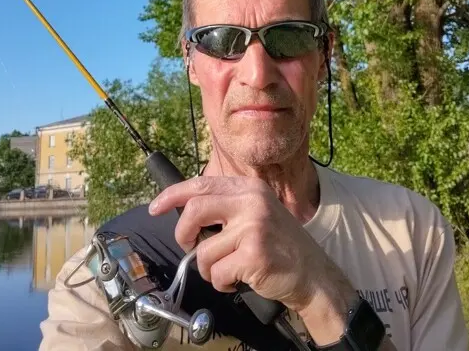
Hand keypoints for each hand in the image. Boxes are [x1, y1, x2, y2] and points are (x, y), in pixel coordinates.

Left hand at [149, 175, 322, 312]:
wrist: (313, 274)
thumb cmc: (280, 246)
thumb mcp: (257, 212)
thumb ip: (227, 207)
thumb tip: (186, 212)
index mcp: (248, 188)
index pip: (201, 184)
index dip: (173, 195)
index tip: (155, 207)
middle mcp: (251, 201)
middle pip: (194, 210)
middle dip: (183, 233)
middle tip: (188, 246)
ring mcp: (253, 227)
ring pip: (203, 250)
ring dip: (209, 269)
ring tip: (228, 270)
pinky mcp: (253, 254)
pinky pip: (217, 273)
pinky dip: (222, 283)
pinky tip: (238, 280)